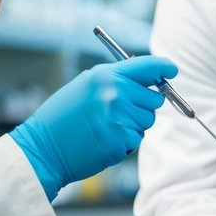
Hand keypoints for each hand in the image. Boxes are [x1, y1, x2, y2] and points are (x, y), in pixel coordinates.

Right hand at [10, 56, 177, 198]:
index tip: (172, 70)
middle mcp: (116, 93)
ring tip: (105, 126)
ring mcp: (121, 117)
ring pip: (148, 119)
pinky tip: (103, 139)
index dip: (164, 67)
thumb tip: (148, 75)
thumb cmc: (63, 118)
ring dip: (133, 124)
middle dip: (143, 105)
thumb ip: (115, 79)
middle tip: (117, 112)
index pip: (148, 67)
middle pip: (154, 98)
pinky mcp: (123, 139)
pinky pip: (138, 137)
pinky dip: (125, 140)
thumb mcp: (85, 86)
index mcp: (106, 76)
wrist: (43, 149)